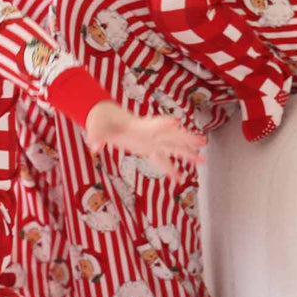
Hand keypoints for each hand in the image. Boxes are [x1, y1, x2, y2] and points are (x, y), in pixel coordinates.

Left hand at [84, 100, 205, 179]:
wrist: (105, 118)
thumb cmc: (102, 122)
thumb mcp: (97, 129)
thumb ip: (96, 136)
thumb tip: (93, 145)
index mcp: (137, 127)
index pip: (153, 125)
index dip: (164, 124)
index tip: (176, 122)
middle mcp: (148, 134)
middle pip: (171, 136)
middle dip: (186, 138)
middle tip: (202, 141)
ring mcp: (150, 141)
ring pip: (173, 148)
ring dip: (187, 154)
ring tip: (203, 160)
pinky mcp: (148, 149)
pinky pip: (162, 160)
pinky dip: (170, 169)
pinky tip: (179, 179)